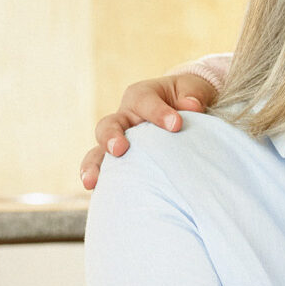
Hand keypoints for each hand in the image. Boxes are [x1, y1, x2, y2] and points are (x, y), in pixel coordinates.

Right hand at [79, 72, 223, 189]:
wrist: (184, 107)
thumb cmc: (187, 97)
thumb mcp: (193, 90)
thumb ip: (193, 96)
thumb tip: (192, 105)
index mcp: (141, 97)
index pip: (144, 102)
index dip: (158, 113)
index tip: (176, 124)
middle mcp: (125, 118)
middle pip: (109, 125)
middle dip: (111, 137)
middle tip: (120, 149)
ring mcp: (120, 140)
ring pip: (99, 151)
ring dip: (94, 166)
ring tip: (92, 181)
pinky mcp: (123, 160)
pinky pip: (107, 172)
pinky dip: (102, 182)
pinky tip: (98, 195)